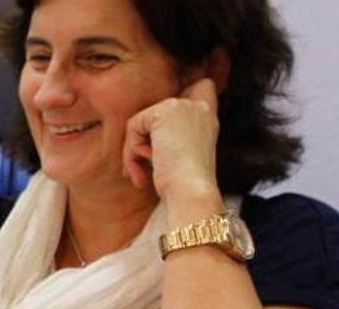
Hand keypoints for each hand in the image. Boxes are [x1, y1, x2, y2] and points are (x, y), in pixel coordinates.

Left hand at [123, 78, 221, 202]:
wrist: (191, 193)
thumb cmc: (183, 185)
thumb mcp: (179, 155)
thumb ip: (168, 135)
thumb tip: (137, 126)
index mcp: (208, 118)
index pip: (200, 86)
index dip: (184, 96)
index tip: (170, 128)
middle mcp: (199, 107)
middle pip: (154, 114)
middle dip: (141, 143)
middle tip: (142, 171)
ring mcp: (183, 106)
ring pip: (140, 123)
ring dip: (133, 152)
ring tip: (142, 173)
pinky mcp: (165, 112)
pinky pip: (133, 126)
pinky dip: (131, 150)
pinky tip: (145, 166)